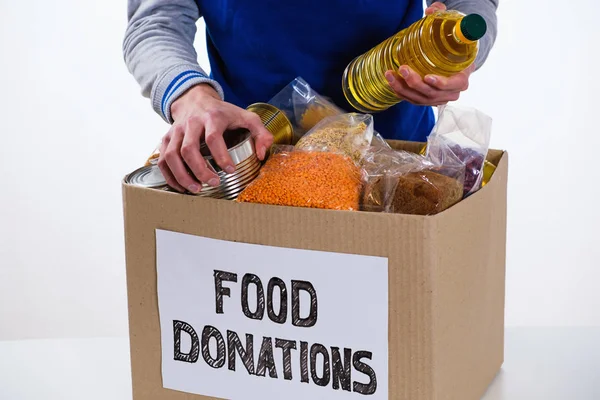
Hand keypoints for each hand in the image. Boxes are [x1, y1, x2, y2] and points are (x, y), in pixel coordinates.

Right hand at [158, 84, 272, 192]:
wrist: (196, 99)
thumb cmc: (223, 113)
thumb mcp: (246, 117)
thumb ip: (261, 133)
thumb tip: (261, 154)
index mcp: (212, 118)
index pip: (213, 138)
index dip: (221, 156)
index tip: (230, 171)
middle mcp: (191, 124)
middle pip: (188, 149)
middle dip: (200, 170)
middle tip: (213, 183)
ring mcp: (176, 131)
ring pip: (172, 155)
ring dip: (182, 175)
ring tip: (196, 189)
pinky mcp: (166, 139)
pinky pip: (162, 159)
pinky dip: (169, 176)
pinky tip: (181, 186)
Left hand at [383, 2, 473, 106]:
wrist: (451, 60)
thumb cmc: (453, 48)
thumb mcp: (452, 32)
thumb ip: (443, 19)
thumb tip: (431, 10)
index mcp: (462, 77)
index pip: (454, 84)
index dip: (441, 83)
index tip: (428, 77)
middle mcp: (451, 91)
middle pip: (432, 93)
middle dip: (415, 83)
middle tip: (403, 69)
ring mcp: (438, 98)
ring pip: (419, 98)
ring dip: (403, 88)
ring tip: (390, 75)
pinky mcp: (426, 99)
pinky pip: (412, 99)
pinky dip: (400, 92)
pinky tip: (391, 81)